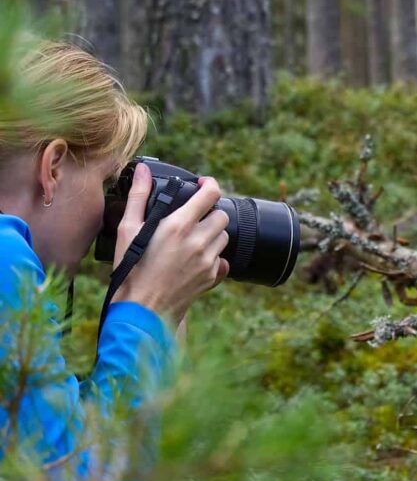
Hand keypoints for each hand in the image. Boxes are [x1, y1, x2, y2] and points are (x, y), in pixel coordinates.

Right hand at [111, 162, 229, 323]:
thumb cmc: (131, 268)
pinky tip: (195, 259)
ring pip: (224, 237)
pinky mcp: (212, 277)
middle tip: (193, 217)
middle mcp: (199, 242)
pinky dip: (213, 256)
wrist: (143, 308)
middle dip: (210, 213)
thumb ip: (139, 197)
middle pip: (221, 216)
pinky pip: (222, 260)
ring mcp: (208, 261)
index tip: (203, 184)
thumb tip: (144, 171)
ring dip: (212, 234)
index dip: (210, 184)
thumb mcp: (128, 230)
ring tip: (192, 239)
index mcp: (179, 226)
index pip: (211, 194)